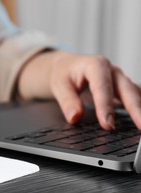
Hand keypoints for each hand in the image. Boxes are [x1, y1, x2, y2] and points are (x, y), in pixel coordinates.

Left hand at [18, 50, 140, 129]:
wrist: (67, 66)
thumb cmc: (64, 73)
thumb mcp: (59, 84)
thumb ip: (67, 101)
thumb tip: (75, 117)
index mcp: (95, 65)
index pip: (102, 87)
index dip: (105, 106)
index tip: (107, 124)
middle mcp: (112, 71)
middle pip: (127, 89)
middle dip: (135, 109)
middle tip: (140, 127)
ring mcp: (120, 79)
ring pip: (134, 94)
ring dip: (140, 110)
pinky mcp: (123, 88)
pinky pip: (134, 98)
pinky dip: (138, 108)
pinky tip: (139, 120)